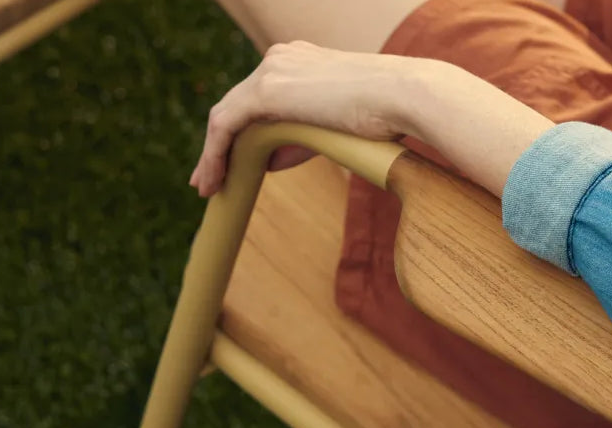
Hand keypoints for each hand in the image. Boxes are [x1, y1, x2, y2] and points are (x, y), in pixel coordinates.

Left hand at [188, 41, 417, 196]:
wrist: (403, 95)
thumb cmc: (387, 113)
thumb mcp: (336, 127)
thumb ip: (300, 139)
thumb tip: (272, 160)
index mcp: (299, 60)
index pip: (259, 97)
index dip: (242, 130)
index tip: (236, 160)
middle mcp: (280, 58)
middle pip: (236, 104)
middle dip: (219, 144)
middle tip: (210, 178)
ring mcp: (271, 71)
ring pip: (226, 115)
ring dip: (213, 153)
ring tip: (208, 185)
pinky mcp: (266, 90)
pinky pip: (225, 125)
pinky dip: (215, 153)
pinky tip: (214, 178)